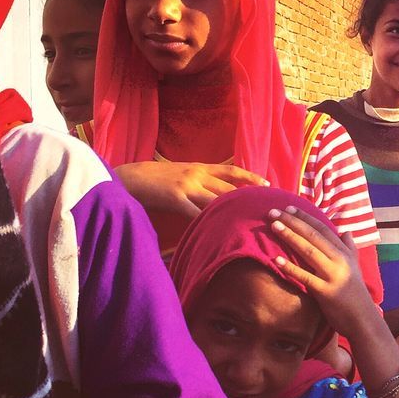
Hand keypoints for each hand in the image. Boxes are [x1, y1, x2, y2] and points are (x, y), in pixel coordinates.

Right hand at [116, 160, 267, 219]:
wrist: (131, 177)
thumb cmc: (157, 178)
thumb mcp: (182, 173)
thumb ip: (200, 180)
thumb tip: (218, 191)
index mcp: (199, 167)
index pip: (231, 171)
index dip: (250, 177)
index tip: (267, 185)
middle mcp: (197, 174)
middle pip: (228, 187)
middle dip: (247, 198)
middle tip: (265, 208)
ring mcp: (187, 185)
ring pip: (216, 199)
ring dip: (232, 210)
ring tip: (249, 221)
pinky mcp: (176, 198)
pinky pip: (196, 212)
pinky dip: (208, 221)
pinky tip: (220, 230)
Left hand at [269, 207, 373, 338]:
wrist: (363, 319)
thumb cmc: (355, 294)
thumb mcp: (355, 267)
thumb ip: (350, 248)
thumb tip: (347, 231)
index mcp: (345, 253)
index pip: (323, 229)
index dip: (306, 217)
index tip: (289, 208)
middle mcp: (340, 260)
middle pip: (314, 236)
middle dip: (293, 222)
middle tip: (273, 212)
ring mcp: (333, 275)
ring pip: (309, 251)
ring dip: (290, 237)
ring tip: (274, 226)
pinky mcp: (325, 292)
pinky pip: (305, 277)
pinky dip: (291, 267)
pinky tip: (277, 260)